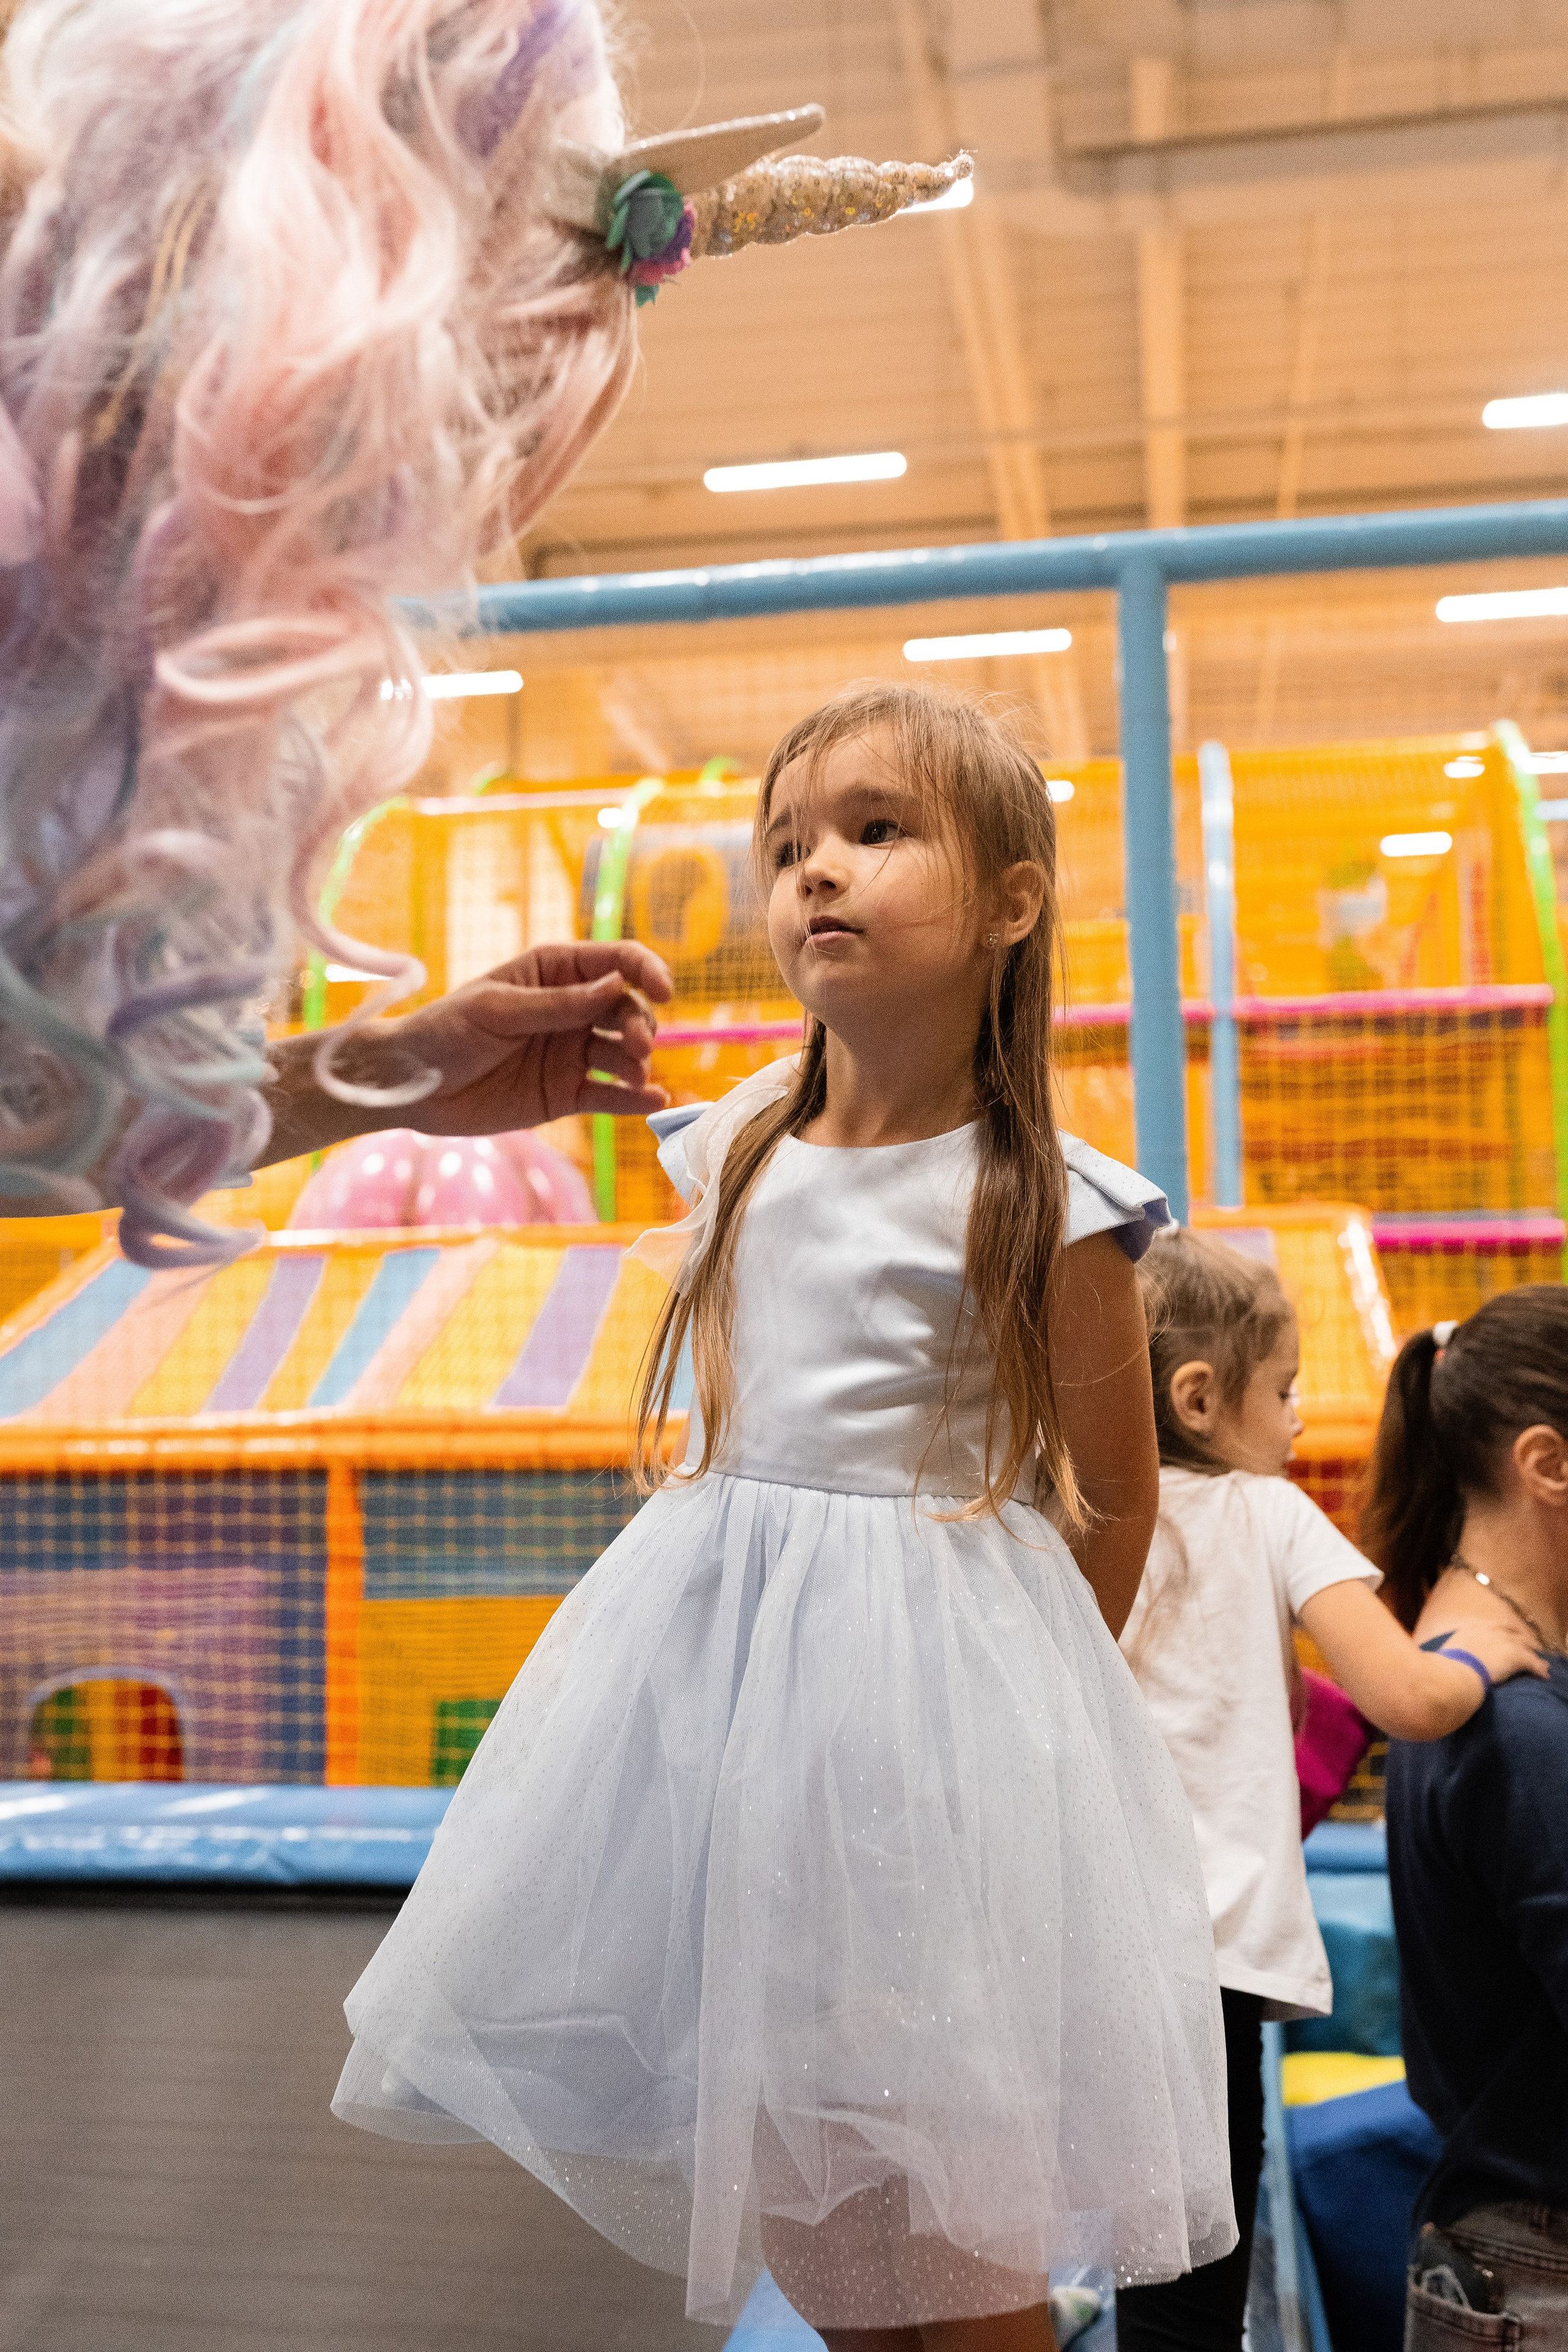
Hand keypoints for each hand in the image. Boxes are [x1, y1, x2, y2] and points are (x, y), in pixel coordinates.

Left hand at [387, 941, 672, 1132]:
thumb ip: (557, 1004)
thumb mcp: (496, 1010)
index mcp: (554, 972)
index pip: (614, 961)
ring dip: (640, 1061)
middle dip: (640, 1024)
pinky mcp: (567, 1093)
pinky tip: (652, 1100)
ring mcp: (572, 1052)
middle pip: (626, 1009)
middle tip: (637, 1046)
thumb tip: (617, 986)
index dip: (645, 971)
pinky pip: (610, 1094)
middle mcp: (572, 1009)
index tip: (663, 991)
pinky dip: (633, 1098)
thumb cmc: (444, 1032)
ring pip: (624, 1053)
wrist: (410, 1086)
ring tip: (637, 1076)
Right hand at [1437, 1618, 1551, 1693]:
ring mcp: (1504, 1642)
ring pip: (1526, 1645)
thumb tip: (1443, 1662)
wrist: (1454, 1674)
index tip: (1506, 1636)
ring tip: (1540, 1662)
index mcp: (1472, 1630)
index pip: (1493, 1627)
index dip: (1503, 1632)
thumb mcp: (1444, 1655)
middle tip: (1528, 1646)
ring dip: (1533, 1654)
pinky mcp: (1515, 1656)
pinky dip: (1539, 1669)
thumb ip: (1450, 1654)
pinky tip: (1543, 1675)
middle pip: (1512, 1632)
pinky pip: (1533, 1662)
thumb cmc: (1444, 1668)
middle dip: (1521, 1639)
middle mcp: (1490, 1631)